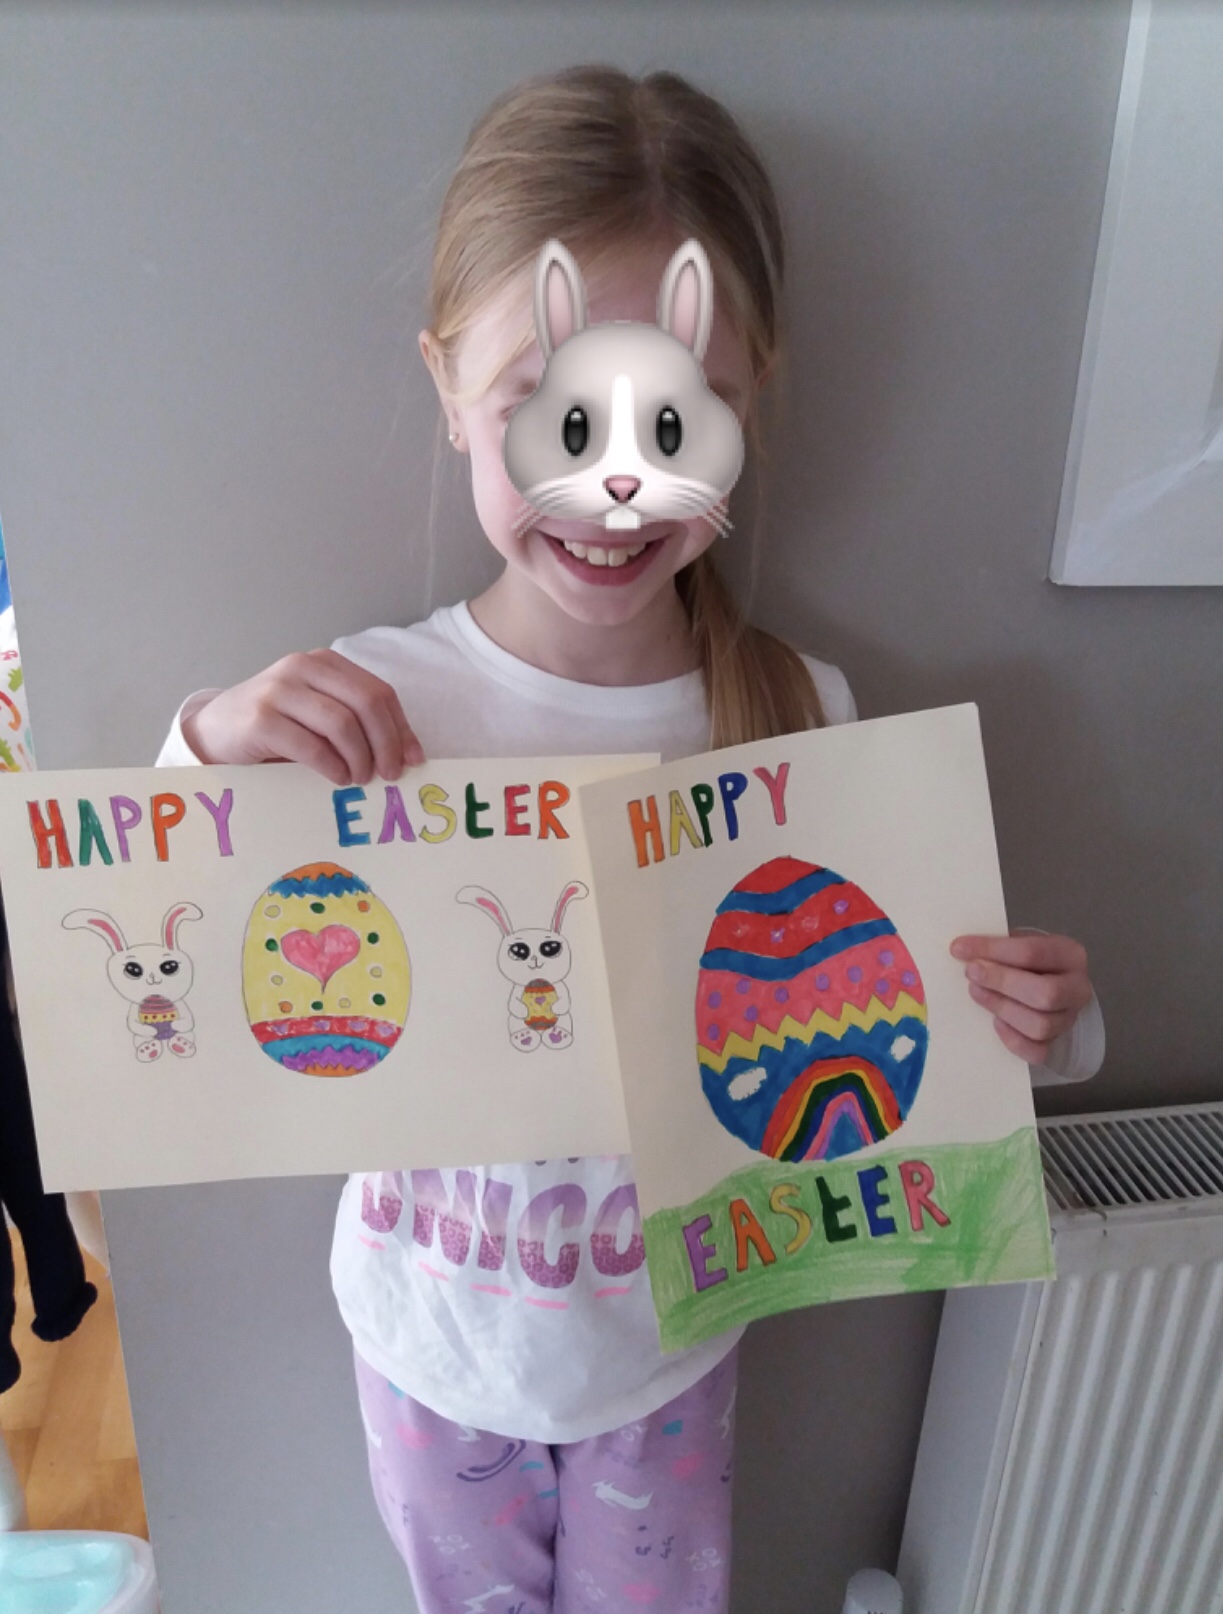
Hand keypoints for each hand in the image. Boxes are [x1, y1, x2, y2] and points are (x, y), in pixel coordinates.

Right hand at [182, 650, 422, 785]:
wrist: (214, 731)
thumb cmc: (275, 727)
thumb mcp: (317, 715)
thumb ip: (355, 723)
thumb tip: (407, 755)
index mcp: (324, 663)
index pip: (378, 692)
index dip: (401, 728)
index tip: (414, 760)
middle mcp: (302, 668)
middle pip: (366, 704)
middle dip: (386, 744)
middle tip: (390, 775)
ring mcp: (279, 691)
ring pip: (342, 724)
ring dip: (360, 759)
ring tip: (359, 779)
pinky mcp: (260, 719)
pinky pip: (311, 745)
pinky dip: (332, 767)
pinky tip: (337, 778)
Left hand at [949, 931, 1092, 1064]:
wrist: (1044, 983)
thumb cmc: (1027, 961)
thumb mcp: (1018, 943)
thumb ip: (998, 947)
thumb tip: (964, 951)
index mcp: (1070, 954)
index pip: (1033, 952)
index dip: (993, 950)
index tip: (959, 948)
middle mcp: (1077, 988)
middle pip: (1046, 993)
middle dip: (1002, 982)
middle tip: (971, 973)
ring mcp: (1069, 1019)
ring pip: (1041, 1025)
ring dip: (1002, 1008)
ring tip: (977, 992)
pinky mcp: (1056, 1043)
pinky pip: (1037, 1052)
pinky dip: (1012, 1039)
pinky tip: (994, 1022)